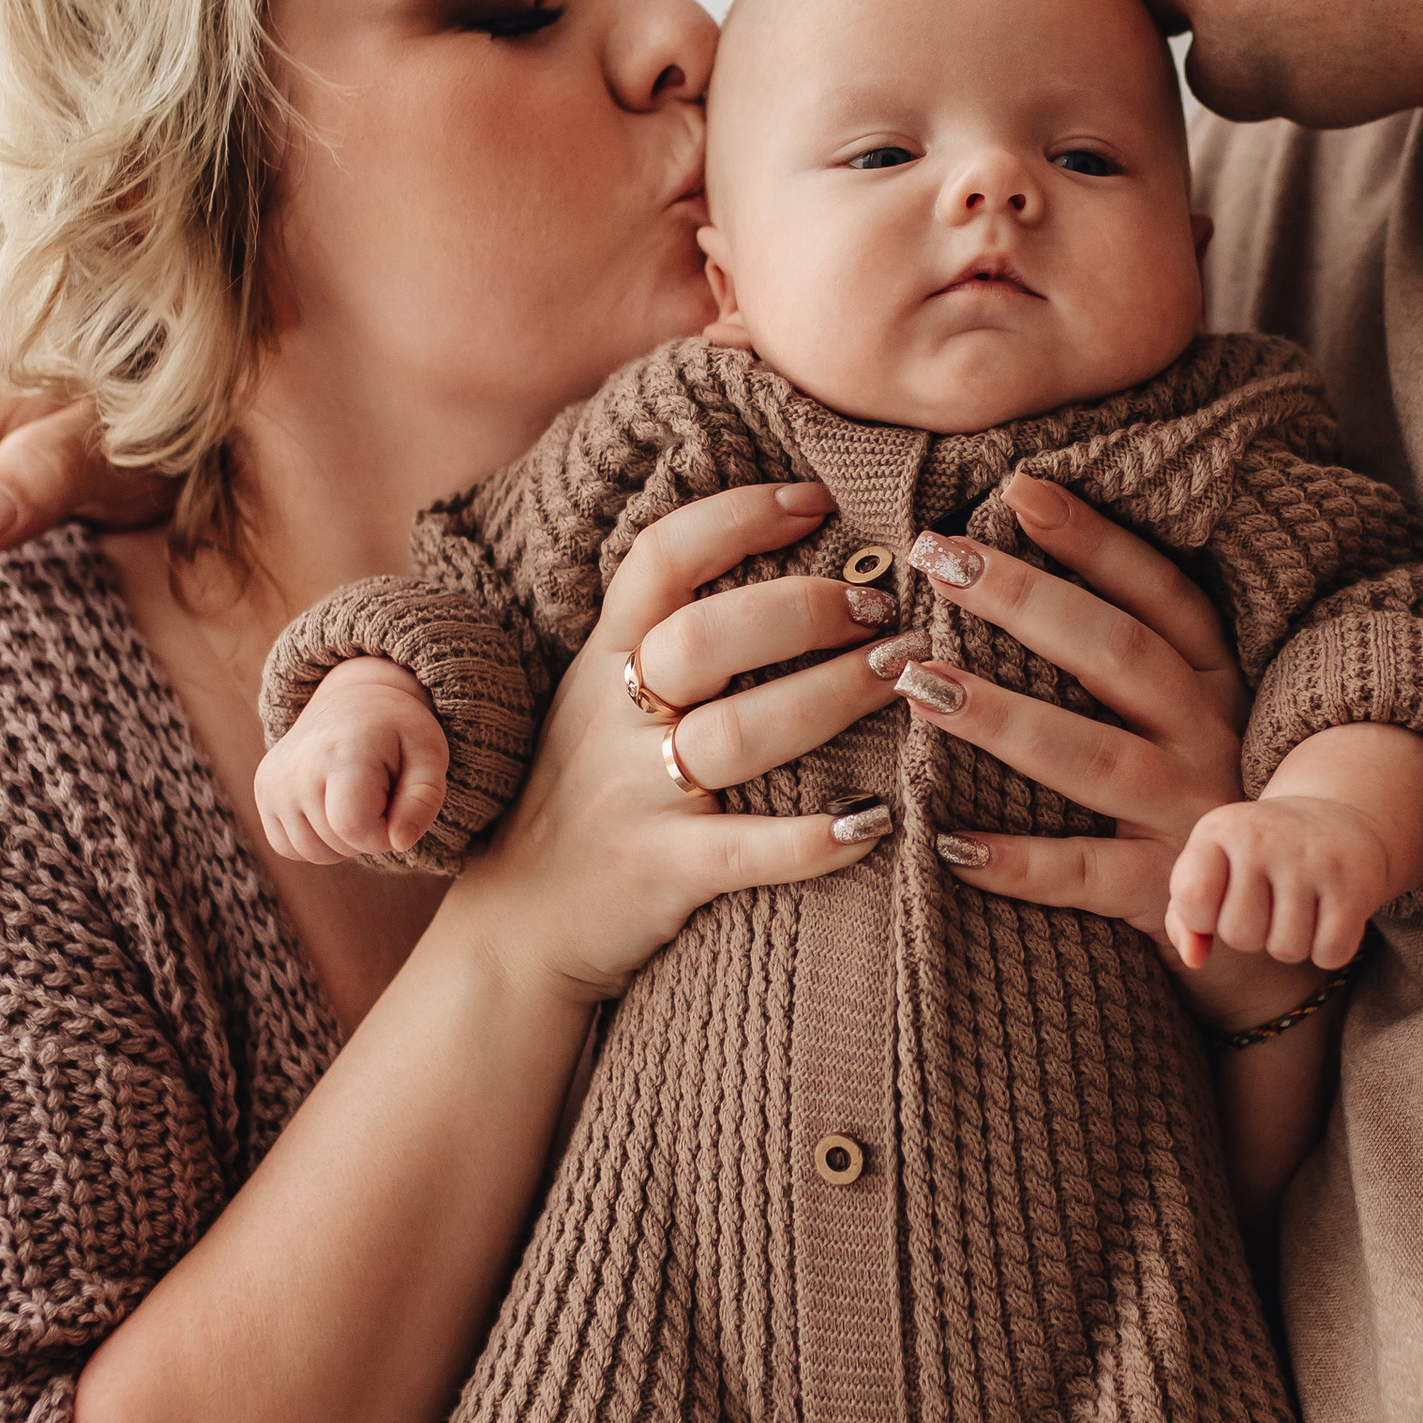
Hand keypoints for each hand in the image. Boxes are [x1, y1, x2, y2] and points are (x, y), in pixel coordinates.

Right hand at [256, 658, 449, 863]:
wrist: (352, 700)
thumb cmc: (397, 732)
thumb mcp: (429, 757)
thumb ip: (423, 802)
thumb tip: (399, 843)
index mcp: (342, 754)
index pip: (355, 829)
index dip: (385, 834)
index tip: (398, 808)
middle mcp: (297, 767)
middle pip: (337, 844)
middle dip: (368, 834)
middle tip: (378, 793)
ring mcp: (273, 780)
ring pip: (312, 853)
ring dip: (342, 841)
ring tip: (355, 799)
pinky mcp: (263, 790)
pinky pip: (289, 846)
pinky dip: (316, 840)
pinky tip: (331, 807)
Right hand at [456, 480, 904, 1003]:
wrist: (518, 921)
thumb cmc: (585, 795)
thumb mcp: (598, 700)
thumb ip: (663, 637)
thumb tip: (782, 559)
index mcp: (602, 661)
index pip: (661, 560)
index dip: (737, 517)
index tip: (817, 501)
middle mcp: (613, 719)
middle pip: (707, 637)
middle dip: (806, 609)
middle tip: (884, 608)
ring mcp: (636, 796)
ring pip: (739, 734)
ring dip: (832, 698)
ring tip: (904, 675)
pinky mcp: (662, 872)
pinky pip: (749, 850)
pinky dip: (818, 839)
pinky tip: (880, 820)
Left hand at [894, 476, 1297, 1028]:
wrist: (1268, 934)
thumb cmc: (1197, 802)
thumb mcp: (1185, 717)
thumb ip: (1122, 656)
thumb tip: (1009, 566)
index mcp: (1214, 681)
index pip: (1157, 592)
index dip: (1092, 538)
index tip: (1017, 488)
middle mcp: (1209, 736)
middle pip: (1117, 654)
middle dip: (1025, 600)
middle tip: (935, 559)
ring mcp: (1191, 815)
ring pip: (1093, 756)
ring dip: (1002, 717)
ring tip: (916, 682)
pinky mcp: (1167, 892)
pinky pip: (1083, 873)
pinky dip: (1016, 861)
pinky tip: (946, 841)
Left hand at [1169, 793, 1402, 972]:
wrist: (1337, 817)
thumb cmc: (1260, 856)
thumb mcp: (1214, 868)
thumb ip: (1185, 917)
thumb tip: (1194, 959)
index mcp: (1219, 829)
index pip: (1193, 901)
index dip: (1202, 919)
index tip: (1220, 901)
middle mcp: (1265, 837)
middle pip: (1240, 935)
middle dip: (1252, 935)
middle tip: (1269, 904)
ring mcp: (1313, 858)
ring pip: (1287, 949)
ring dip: (1291, 943)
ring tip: (1298, 907)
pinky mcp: (1355, 883)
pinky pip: (1330, 953)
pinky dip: (1329, 951)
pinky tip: (1328, 917)